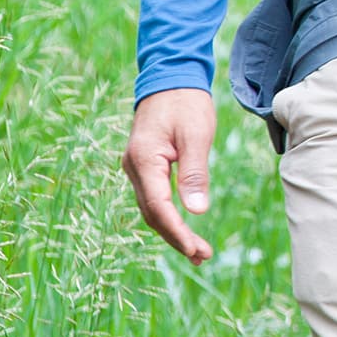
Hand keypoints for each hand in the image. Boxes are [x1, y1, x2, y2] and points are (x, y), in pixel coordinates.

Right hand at [124, 88, 216, 262]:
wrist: (170, 79)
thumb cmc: (186, 104)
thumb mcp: (197, 135)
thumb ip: (195, 172)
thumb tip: (196, 210)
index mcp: (144, 160)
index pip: (158, 207)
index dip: (177, 231)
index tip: (196, 249)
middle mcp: (133, 168)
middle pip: (152, 214)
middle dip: (176, 237)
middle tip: (202, 257)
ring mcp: (136, 168)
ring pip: (151, 209)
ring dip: (172, 230)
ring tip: (197, 251)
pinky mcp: (144, 167)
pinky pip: (153, 198)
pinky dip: (168, 216)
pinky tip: (183, 227)